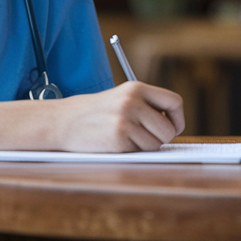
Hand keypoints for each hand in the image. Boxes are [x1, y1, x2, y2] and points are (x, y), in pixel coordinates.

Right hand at [55, 81, 184, 152]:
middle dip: (162, 138)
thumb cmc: (95, 113)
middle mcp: (133, 101)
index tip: (172, 127)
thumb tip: (173, 126)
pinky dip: (132, 152)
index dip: (177, 118)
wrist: (62, 122)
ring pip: (156, 144)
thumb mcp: (121, 98)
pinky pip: (140, 152)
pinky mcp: (118, 138)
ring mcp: (125, 120)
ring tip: (127, 139)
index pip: (174, 102)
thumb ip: (146, 106)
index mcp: (136, 88)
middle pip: (169, 129)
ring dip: (145, 147)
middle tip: (147, 138)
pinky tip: (116, 143)